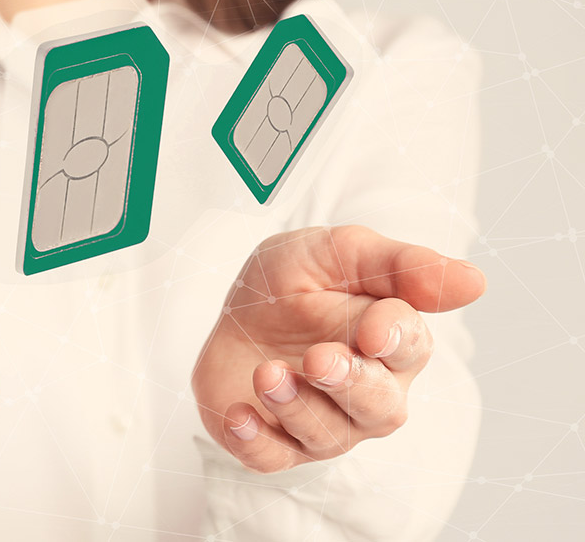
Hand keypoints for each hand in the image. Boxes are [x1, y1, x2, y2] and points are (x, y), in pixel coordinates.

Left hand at [192, 226, 485, 472]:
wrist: (235, 309)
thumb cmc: (296, 281)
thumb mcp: (339, 252)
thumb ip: (399, 264)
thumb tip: (475, 281)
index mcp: (391, 340)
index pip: (409, 346)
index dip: (393, 338)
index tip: (371, 329)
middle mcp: (368, 391)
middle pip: (379, 407)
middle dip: (350, 384)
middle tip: (319, 359)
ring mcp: (323, 423)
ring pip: (327, 436)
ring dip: (296, 406)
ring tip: (267, 372)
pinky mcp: (274, 442)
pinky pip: (272, 459)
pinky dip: (255, 442)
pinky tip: (238, 416)